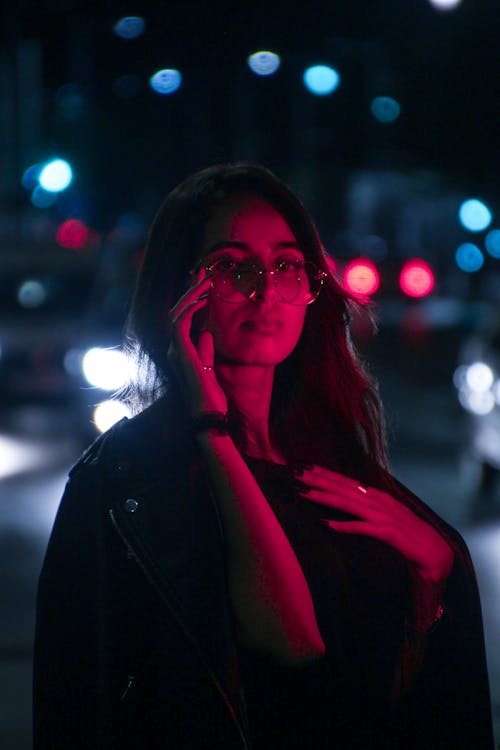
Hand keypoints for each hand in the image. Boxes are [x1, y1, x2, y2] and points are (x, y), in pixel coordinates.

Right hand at [167, 268, 227, 415]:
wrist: (208, 412)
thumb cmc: (210, 395)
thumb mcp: (210, 366)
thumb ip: (205, 349)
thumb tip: (206, 333)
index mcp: (179, 351)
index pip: (182, 318)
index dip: (191, 299)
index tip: (203, 284)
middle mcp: (173, 348)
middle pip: (177, 311)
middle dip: (190, 290)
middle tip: (203, 272)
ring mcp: (174, 349)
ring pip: (177, 313)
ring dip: (191, 294)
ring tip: (206, 280)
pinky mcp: (180, 352)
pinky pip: (180, 323)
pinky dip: (190, 308)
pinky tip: (203, 299)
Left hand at [295, 465, 453, 586]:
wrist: (437, 556)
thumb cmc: (408, 539)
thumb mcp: (383, 520)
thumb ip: (365, 511)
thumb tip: (342, 508)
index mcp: (377, 497)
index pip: (345, 483)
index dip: (324, 474)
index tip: (303, 468)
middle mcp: (379, 502)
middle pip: (343, 489)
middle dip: (318, 480)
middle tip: (295, 473)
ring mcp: (386, 516)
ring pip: (349, 504)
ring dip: (326, 498)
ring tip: (305, 494)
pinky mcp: (392, 534)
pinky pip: (366, 529)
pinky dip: (348, 526)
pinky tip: (330, 526)